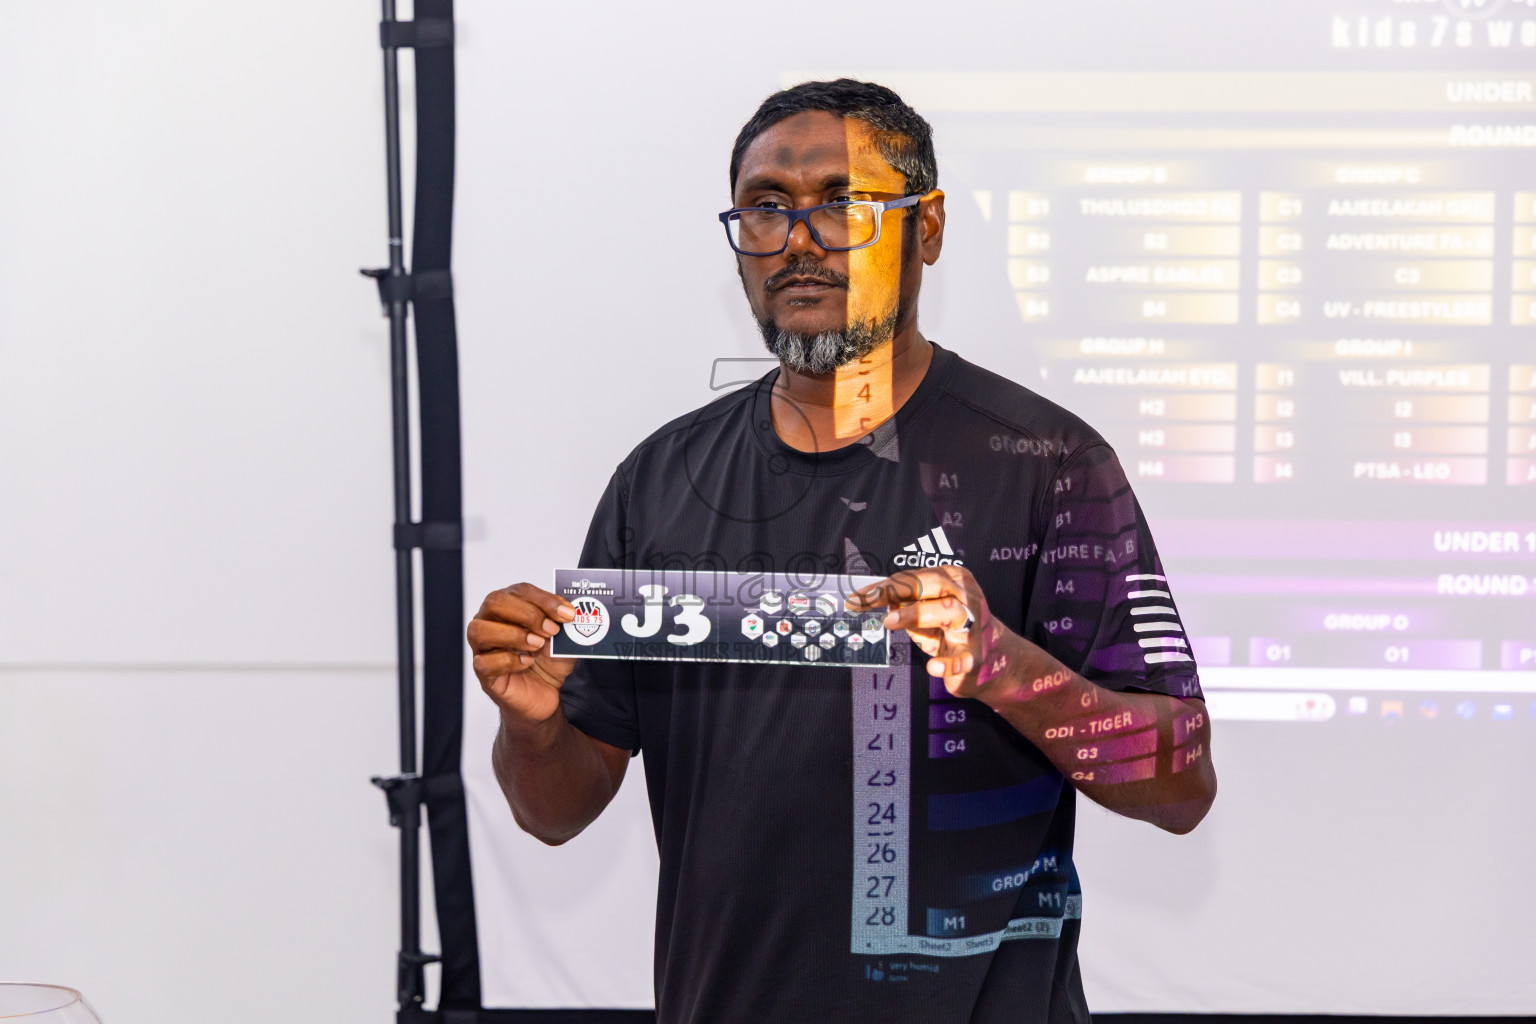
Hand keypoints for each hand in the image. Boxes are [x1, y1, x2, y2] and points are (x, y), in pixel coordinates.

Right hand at [467, 582, 578, 722]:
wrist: (546, 693)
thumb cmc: (548, 660)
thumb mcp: (564, 638)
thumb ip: (566, 623)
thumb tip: (570, 609)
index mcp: (511, 606)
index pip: (520, 591)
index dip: (544, 599)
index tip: (566, 613)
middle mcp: (491, 622)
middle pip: (493, 602)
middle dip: (527, 614)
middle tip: (550, 629)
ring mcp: (483, 647)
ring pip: (479, 629)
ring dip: (513, 635)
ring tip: (537, 645)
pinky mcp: (483, 672)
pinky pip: (483, 662)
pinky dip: (508, 661)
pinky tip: (526, 663)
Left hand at [847, 566, 1010, 698]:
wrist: (989, 658)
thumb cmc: (949, 628)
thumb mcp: (925, 609)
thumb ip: (904, 601)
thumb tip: (875, 598)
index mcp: (954, 579)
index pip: (914, 577)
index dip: (883, 586)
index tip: (857, 598)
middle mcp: (967, 597)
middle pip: (932, 584)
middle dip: (896, 591)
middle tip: (866, 603)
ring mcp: (973, 625)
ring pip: (948, 610)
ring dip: (916, 614)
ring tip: (890, 621)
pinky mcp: (975, 655)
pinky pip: (963, 658)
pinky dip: (948, 663)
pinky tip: (934, 668)